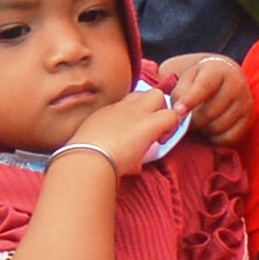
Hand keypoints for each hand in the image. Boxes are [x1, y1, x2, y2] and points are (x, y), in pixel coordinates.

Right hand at [69, 81, 186, 177]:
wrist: (88, 159)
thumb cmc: (86, 159)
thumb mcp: (99, 151)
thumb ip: (118, 155)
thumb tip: (135, 167)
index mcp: (107, 114)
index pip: (127, 103)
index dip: (138, 114)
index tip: (137, 132)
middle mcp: (121, 108)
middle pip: (143, 92)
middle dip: (154, 107)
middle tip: (154, 130)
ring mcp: (136, 112)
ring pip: (158, 95)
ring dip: (163, 113)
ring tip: (160, 135)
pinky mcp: (149, 123)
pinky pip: (172, 116)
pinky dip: (172, 127)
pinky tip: (163, 141)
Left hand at [154, 52, 252, 148]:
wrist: (226, 79)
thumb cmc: (199, 82)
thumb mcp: (186, 80)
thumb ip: (180, 95)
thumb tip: (179, 116)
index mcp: (217, 71)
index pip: (204, 87)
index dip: (190, 100)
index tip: (178, 111)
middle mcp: (236, 85)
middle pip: (210, 112)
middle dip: (193, 121)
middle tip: (186, 121)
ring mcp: (245, 102)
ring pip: (218, 127)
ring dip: (204, 130)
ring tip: (199, 124)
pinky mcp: (249, 119)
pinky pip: (229, 138)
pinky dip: (216, 139)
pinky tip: (210, 131)